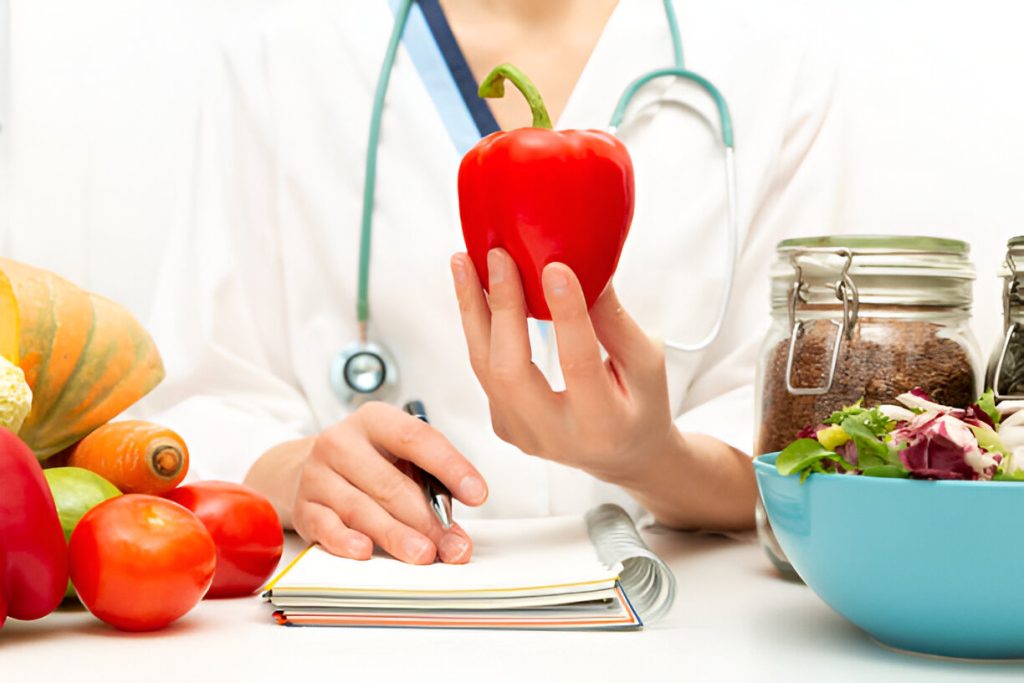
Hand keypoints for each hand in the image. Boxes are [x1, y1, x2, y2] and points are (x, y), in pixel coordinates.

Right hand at [290, 402, 488, 563]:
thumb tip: (453, 531)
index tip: (477, 494)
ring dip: (396, 535)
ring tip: (424, 554)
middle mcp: (341, 442)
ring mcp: (317, 474)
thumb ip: (430, 484)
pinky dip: (346, 541)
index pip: (417, 439)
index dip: (451, 467)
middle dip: (427, 519)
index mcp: (375, 420)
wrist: (306, 467)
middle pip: (390, 483)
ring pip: (362, 508)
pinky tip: (365, 551)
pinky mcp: (303, 506)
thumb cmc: (369, 464)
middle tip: (453, 544)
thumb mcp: (400, 457)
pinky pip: (326, 527)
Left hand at [450, 248, 677, 484]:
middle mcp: (554, 435)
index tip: (556, 267)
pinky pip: (484, 369)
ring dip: (472, 309)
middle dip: (502, 308)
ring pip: (485, 367)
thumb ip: (615, 322)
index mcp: (601, 423)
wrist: (623, 454)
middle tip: (498, 256)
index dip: (566, 314)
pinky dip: (478, 326)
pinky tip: (475, 290)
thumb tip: (585, 268)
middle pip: (511, 370)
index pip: (578, 364)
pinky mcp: (502, 423)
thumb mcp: (647, 365)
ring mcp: (521, 433)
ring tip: (463, 261)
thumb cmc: (641, 405)